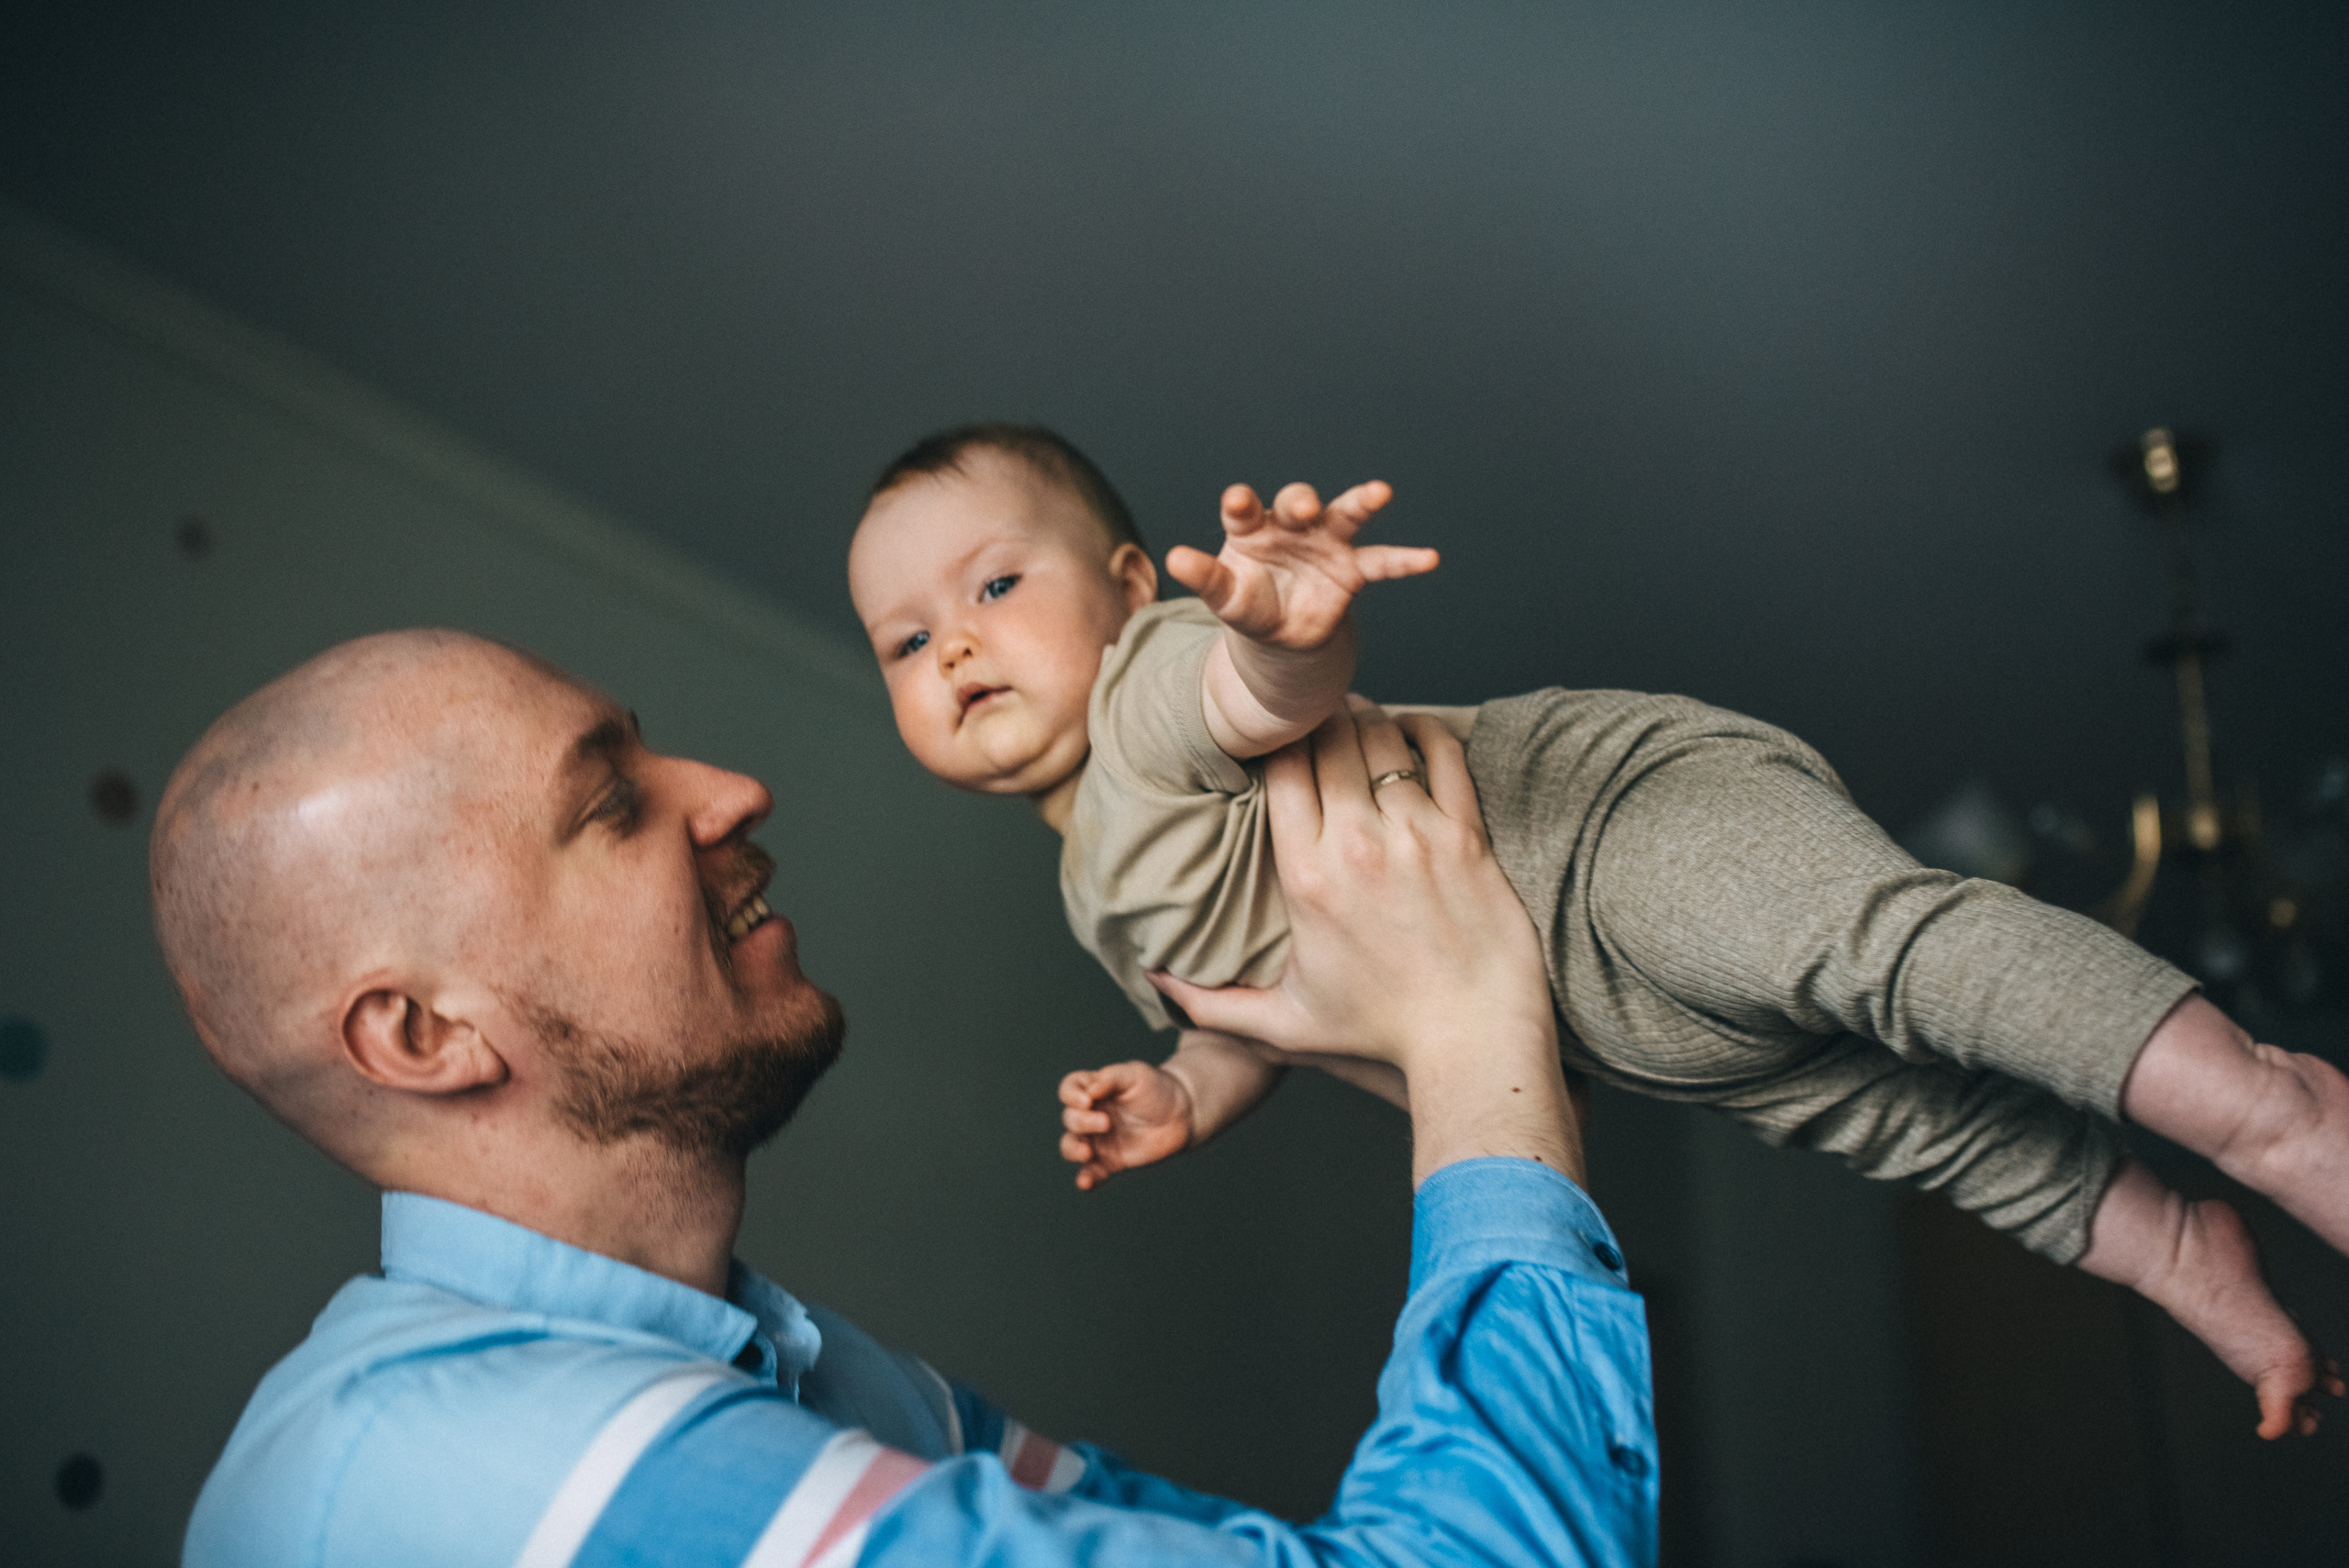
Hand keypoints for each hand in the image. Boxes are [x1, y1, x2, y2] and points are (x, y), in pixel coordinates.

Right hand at [1058, 1061, 1193, 1190]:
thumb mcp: (1136, 1074)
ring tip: (1086, 1153)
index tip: (1087, 1101)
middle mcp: (1090, 1115)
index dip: (1070, 1095)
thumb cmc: (1156, 1088)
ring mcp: (1098, 1140)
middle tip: (1106, 1123)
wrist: (1181, 1115)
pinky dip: (1085, 1180)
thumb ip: (1111, 1078)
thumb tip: (1090, 1091)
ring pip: (1071, 1146)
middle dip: (1082, 1122)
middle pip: (1070, 1118)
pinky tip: (1085, 1183)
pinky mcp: (1110, 1163)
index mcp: (1093, 1091)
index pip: (1068, 1090)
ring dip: (1073, 1150)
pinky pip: (1091, 1174)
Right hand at [1153, 703, 1580, 1185]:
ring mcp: (1416, 835)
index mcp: (1306, 877)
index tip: (1272, 736)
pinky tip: (1411, 732)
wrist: (1474, 1042)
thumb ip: (1212, 1004)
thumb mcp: (1285, 1023)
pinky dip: (1424, 730)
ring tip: (1357, 719)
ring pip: (1381, 736)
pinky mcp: (1467, 835)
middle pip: (1327, 735)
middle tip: (1316, 712)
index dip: (1272, 736)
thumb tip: (1155, 981)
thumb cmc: (1383, 1035)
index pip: (1279, 766)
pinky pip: (1444, 752)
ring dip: (1366, 718)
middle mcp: (1358, 845)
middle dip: (1318, 714)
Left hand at [1167, 481, 1437, 651]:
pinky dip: (1406, 560)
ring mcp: (1326, 544)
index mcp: (1252, 528)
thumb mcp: (1225, 597)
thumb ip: (1205, 576)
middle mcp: (1292, 526)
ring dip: (1362, 501)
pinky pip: (1382, 562)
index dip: (1243, 503)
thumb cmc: (1249, 604)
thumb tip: (1172, 557)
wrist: (1283, 632)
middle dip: (1301, 502)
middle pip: (1297, 503)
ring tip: (1381, 492)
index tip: (1238, 501)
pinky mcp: (1352, 570)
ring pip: (1346, 515)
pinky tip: (1430, 558)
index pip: (1245, 509)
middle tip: (1304, 508)